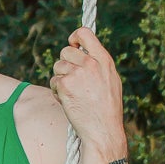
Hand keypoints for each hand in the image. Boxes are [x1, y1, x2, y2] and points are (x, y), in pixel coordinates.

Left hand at [50, 27, 124, 149]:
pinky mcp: (65, 85)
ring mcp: (77, 74)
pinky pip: (53, 82)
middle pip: (65, 50)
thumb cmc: (107, 109)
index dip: (75, 37)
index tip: (72, 44)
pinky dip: (57, 92)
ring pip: (58, 67)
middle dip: (64, 63)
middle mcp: (91, 64)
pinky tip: (69, 101)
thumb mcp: (111, 80)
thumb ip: (98, 64)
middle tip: (71, 78)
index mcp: (104, 60)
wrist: (102, 130)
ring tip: (73, 93)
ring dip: (61, 79)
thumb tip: (83, 52)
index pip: (85, 33)